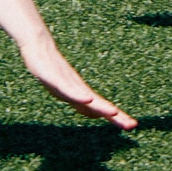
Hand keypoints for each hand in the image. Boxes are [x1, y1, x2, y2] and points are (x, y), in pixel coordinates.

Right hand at [21, 38, 135, 128]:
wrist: (38, 45)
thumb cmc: (52, 67)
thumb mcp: (67, 88)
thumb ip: (80, 102)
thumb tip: (95, 115)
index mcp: (81, 92)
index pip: (101, 107)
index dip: (116, 117)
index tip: (133, 126)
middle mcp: (77, 87)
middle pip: (98, 104)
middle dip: (114, 115)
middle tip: (132, 125)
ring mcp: (65, 81)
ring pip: (85, 96)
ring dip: (100, 106)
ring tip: (113, 113)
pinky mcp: (52, 76)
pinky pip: (66, 87)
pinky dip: (77, 94)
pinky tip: (87, 98)